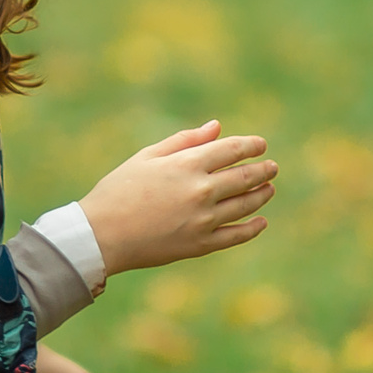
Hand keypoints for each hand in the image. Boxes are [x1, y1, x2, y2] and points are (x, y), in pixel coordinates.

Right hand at [81, 121, 273, 278]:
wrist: (101, 235)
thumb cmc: (118, 190)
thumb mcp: (147, 157)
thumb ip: (184, 141)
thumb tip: (216, 128)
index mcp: (187, 165)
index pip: (232, 150)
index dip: (251, 146)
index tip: (260, 145)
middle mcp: (201, 191)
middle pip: (244, 177)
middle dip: (262, 170)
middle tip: (272, 167)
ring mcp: (203, 220)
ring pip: (245, 205)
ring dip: (262, 195)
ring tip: (270, 189)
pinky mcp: (200, 245)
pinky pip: (236, 236)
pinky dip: (252, 228)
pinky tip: (261, 222)